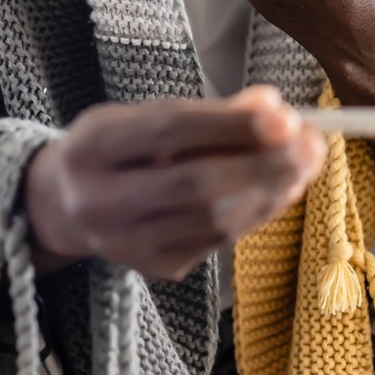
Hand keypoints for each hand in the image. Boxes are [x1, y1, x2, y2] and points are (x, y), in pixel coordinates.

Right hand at [23, 86, 325, 280]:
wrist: (63, 207)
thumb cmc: (113, 150)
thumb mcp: (142, 116)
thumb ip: (206, 113)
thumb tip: (273, 106)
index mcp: (91, 147)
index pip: (169, 132)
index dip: (230, 125)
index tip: (285, 116)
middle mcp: (101, 201)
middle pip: (196, 185)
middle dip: (264, 165)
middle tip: (312, 144)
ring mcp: (126, 244)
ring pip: (214, 221)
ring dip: (271, 191)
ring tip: (305, 165)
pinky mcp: (154, 268)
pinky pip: (218, 242)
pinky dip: (256, 213)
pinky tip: (279, 191)